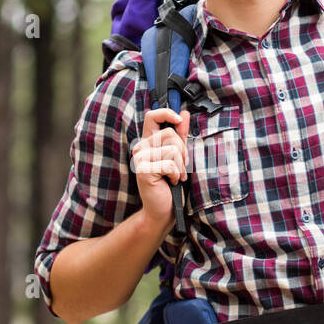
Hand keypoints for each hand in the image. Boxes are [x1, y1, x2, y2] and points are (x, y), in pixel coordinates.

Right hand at [132, 107, 189, 225]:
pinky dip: (176, 174)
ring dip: (180, 165)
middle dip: (183, 151)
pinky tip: (171, 182)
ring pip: (173, 149)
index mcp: (148, 142)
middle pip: (170, 134)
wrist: (163, 210)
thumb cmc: (171, 185)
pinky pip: (170, 163)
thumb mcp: (179, 157)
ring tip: (175, 176)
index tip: (179, 119)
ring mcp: (140, 158)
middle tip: (180, 167)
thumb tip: (184, 114)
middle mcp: (141, 147)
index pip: (153, 116)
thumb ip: (180, 136)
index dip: (167, 112)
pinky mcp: (143, 170)